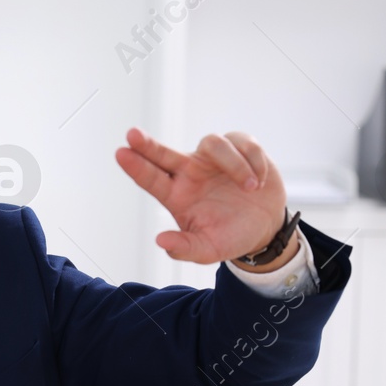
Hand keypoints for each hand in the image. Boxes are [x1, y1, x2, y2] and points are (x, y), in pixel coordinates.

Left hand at [115, 128, 288, 264]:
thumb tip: (161, 241)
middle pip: (164, 153)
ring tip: (250, 188)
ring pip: (212, 144)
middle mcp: (189, 173)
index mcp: (177, 195)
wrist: (264, 227)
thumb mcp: (208, 250)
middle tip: (132, 135)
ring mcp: (212, 159)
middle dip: (148, 145)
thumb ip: (186, 248)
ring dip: (234, 165)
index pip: (151, 179)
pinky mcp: (237, 148)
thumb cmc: (230, 236)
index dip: (136, 166)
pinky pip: (242, 143)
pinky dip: (254, 162)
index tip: (120, 153)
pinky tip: (260, 181)